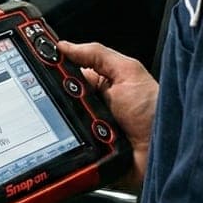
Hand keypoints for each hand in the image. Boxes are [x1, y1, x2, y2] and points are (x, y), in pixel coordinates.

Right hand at [58, 40, 156, 191]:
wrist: (166, 151)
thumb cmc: (156, 110)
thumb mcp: (128, 72)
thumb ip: (98, 55)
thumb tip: (65, 45)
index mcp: (100, 87)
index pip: (66, 76)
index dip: (52, 71)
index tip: (35, 64)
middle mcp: (91, 110)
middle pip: (58, 102)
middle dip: (57, 100)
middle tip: (75, 99)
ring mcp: (88, 134)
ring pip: (59, 127)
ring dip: (64, 125)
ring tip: (88, 122)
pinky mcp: (87, 157)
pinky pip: (68, 152)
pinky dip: (68, 148)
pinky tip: (82, 143)